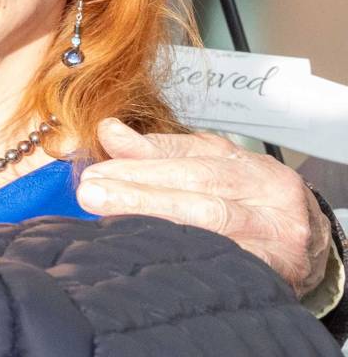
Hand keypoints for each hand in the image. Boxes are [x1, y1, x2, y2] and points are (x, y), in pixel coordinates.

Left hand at [78, 118, 333, 299]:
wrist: (308, 247)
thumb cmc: (251, 204)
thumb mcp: (209, 168)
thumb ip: (158, 152)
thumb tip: (109, 131)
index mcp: (247, 163)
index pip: (187, 156)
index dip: (138, 161)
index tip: (96, 168)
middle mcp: (267, 192)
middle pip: (198, 184)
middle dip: (139, 187)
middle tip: (92, 191)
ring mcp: (277, 231)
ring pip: (212, 219)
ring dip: (154, 214)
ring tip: (109, 213)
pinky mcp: (280, 268)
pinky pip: (230, 258)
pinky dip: (189, 251)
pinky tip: (154, 250)